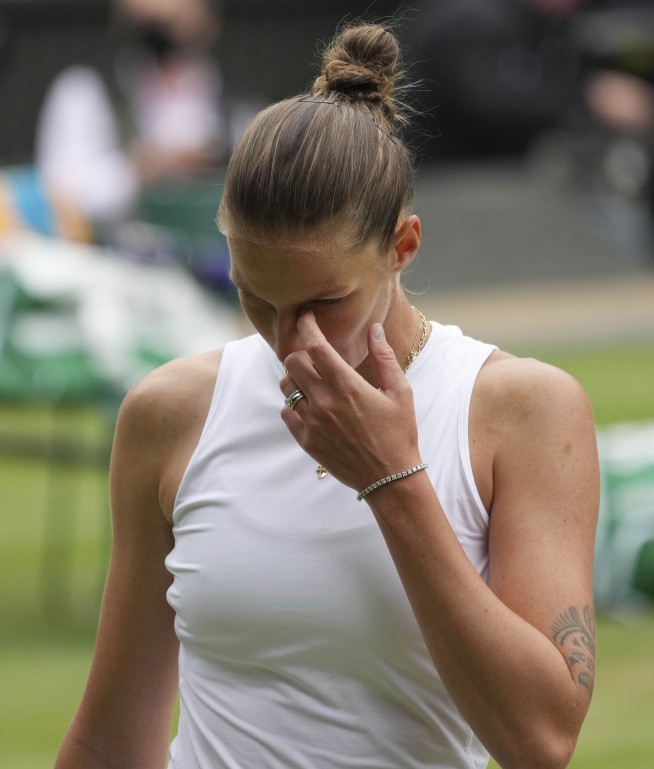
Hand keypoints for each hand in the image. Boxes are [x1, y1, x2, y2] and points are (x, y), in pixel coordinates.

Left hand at [280, 311, 421, 490]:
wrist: (390, 478)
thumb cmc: (399, 433)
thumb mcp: (400, 392)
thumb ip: (385, 358)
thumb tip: (374, 329)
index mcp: (347, 386)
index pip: (316, 346)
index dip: (307, 326)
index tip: (305, 317)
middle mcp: (324, 402)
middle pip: (292, 363)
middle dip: (300, 353)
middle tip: (313, 357)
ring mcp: (312, 422)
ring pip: (286, 387)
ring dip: (295, 379)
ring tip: (313, 382)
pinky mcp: (306, 441)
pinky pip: (286, 413)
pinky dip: (294, 405)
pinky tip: (312, 406)